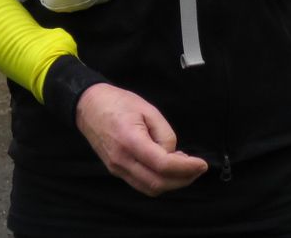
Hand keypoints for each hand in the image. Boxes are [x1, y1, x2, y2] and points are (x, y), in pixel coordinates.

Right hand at [74, 83, 207, 195]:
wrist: (88, 106)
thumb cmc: (118, 102)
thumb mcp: (148, 109)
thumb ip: (164, 133)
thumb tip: (173, 153)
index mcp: (130, 141)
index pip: (162, 165)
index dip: (186, 168)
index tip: (202, 164)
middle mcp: (122, 160)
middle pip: (157, 183)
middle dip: (183, 180)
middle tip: (198, 168)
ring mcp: (117, 168)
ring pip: (149, 188)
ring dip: (172, 184)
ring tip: (185, 168)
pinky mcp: (116, 170)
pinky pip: (141, 183)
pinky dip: (159, 181)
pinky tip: (168, 168)